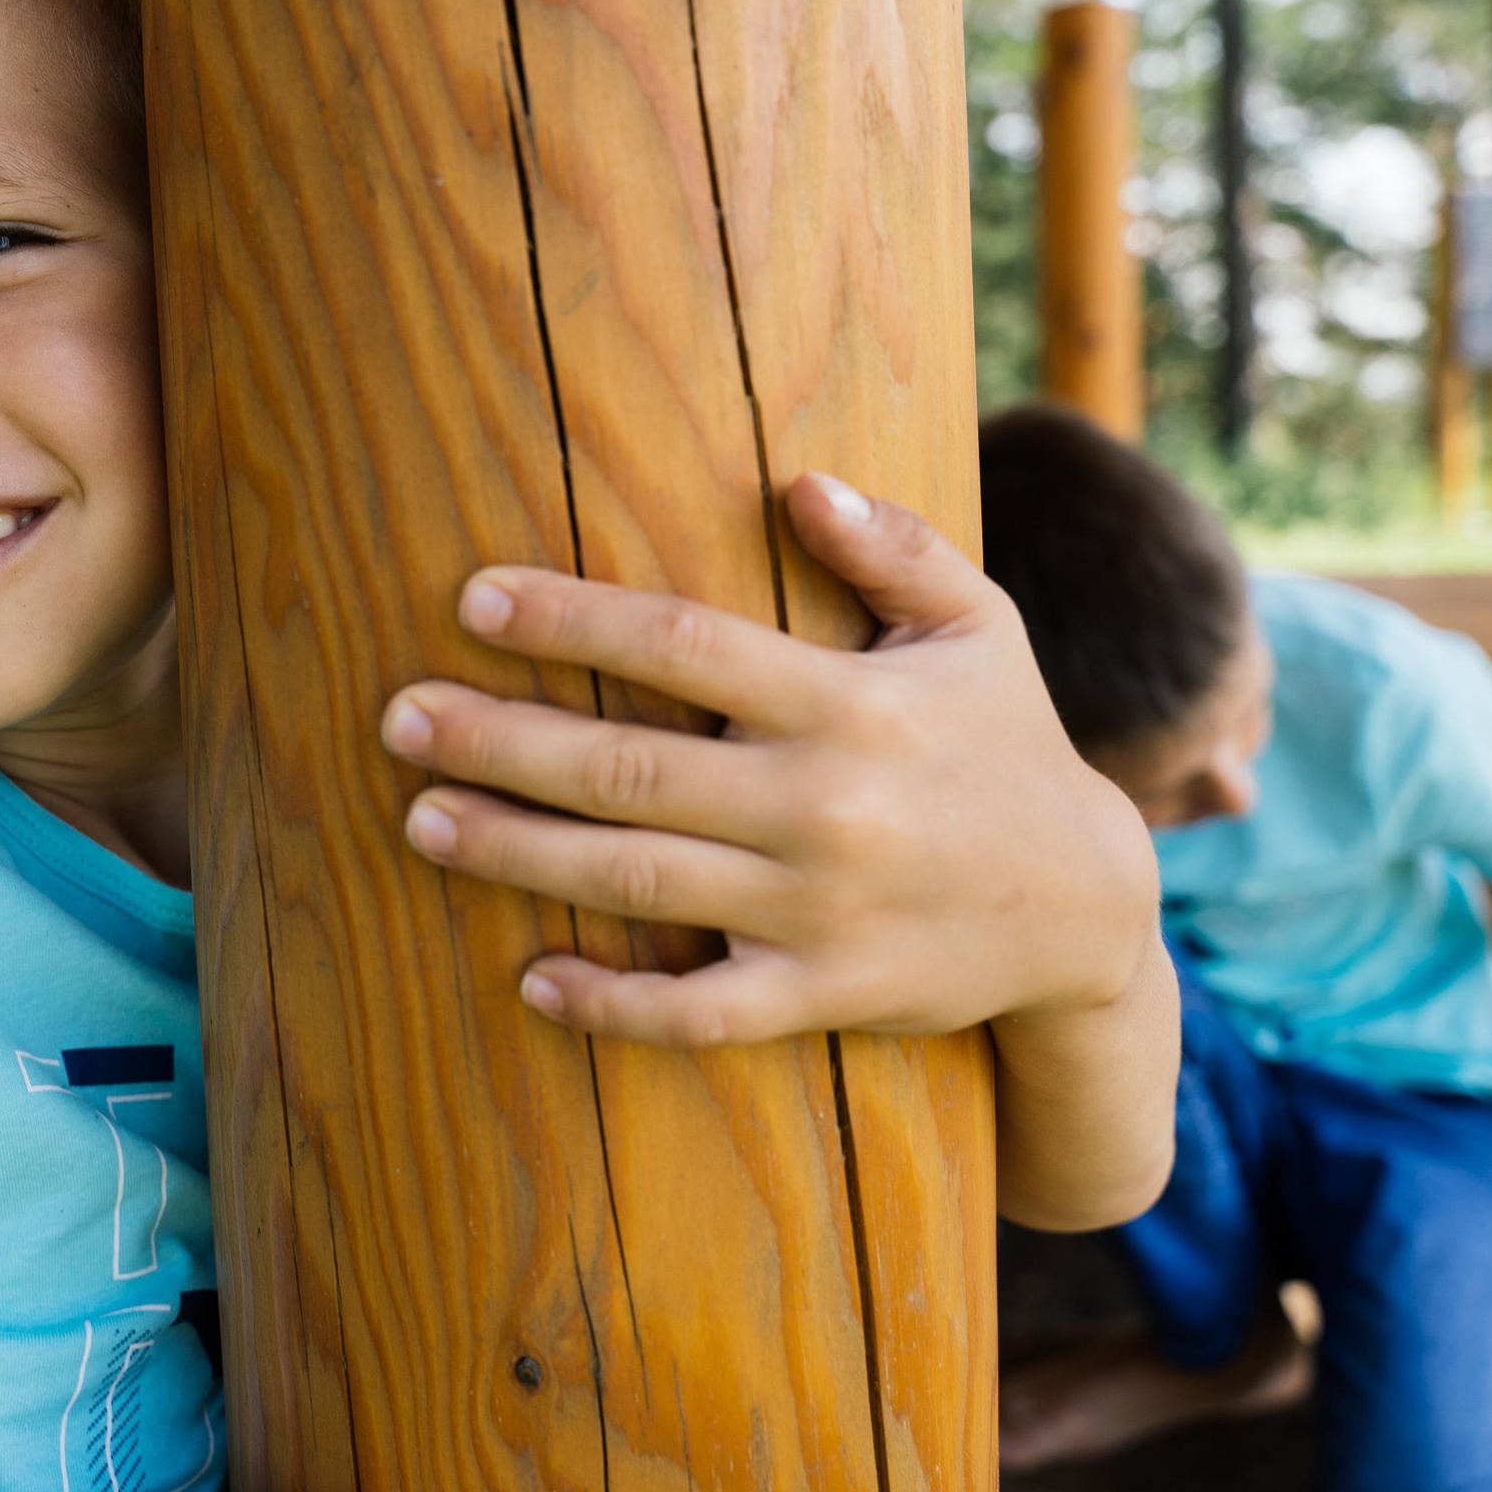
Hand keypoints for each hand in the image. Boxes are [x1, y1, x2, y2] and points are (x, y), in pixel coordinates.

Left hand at [376, 472, 1159, 1049]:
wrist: (1092, 914)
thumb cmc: (1008, 746)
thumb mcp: (979, 628)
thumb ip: (896, 548)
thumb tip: (799, 479)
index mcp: (850, 700)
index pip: (685, 646)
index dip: (573, 620)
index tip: (473, 599)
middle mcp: (824, 803)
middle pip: (630, 768)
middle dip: (502, 741)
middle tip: (399, 718)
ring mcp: (818, 909)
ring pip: (639, 882)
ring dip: (518, 852)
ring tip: (421, 820)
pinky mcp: (823, 995)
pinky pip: (700, 1011)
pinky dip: (613, 1004)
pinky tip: (531, 978)